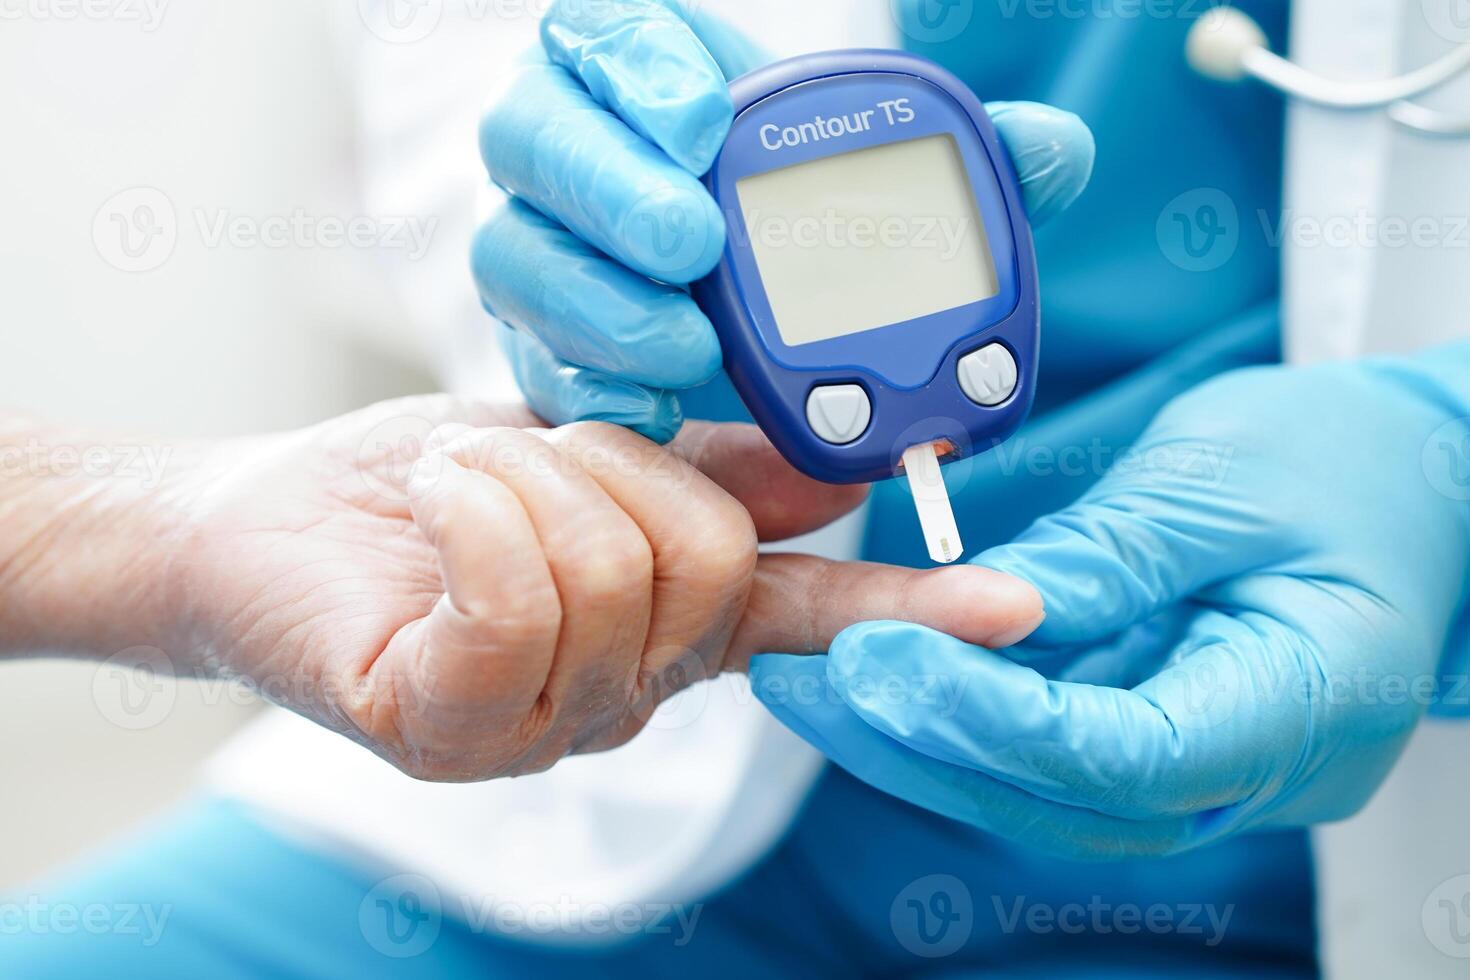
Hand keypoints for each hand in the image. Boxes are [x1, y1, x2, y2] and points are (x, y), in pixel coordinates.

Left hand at [137, 397, 1042, 781]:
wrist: (268, 521)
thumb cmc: (428, 489)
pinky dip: (478, 508)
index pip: (818, 622)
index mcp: (675, 623)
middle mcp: (629, 693)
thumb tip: (844, 463)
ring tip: (461, 474)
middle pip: (707, 557)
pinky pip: (518, 599)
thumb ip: (720, 466)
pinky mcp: (453, 727)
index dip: (918, 611)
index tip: (1018, 606)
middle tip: (528, 450)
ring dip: (528, 471)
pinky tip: (438, 496)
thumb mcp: (593, 449)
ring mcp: (545, 726)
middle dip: (611, 459)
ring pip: (613, 570)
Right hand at [473, 0, 1094, 440]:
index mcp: (644, 78)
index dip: (635, 62)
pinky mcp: (539, 343)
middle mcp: (570, 153)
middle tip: (694, 243)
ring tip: (690, 344)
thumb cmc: (801, 224)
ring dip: (597, 301)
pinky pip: (530, 361)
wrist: (739, 320)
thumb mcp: (877, 182)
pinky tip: (652, 407)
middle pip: (531, 133)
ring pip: (514, 252)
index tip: (705, 116)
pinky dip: (588, 387)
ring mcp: (542, 248)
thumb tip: (1052, 149)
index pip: (598, 29)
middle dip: (610, 187)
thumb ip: (956, 160)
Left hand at [752, 350, 1469, 857]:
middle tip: (809, 682)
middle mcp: (1255, 764)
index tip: (876, 660)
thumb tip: (988, 609)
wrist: (1421, 481)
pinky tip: (894, 678)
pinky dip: (973, 716)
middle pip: (1065, 795)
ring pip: (1049, 788)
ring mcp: (1212, 761)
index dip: (985, 716)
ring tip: (820, 683)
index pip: (1119, 753)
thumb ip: (1110, 557)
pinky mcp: (1169, 730)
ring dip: (930, 739)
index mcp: (1302, 701)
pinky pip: (1059, 748)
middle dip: (926, 742)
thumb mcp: (1227, 480)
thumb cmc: (1350, 463)